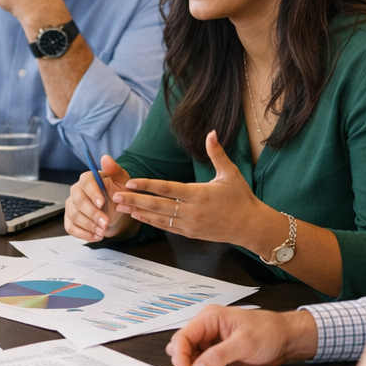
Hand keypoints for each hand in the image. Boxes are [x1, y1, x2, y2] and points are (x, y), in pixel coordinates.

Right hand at [65, 155, 139, 241]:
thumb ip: (115, 171)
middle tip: (105, 223)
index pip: (85, 182)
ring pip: (74, 216)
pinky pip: (70, 227)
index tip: (102, 203)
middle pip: (78, 201)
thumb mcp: (122, 182)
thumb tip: (105, 158)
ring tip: (103, 231)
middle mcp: (77, 190)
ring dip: (89, 226)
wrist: (116, 210)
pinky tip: (96, 237)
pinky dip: (83, 234)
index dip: (92, 192)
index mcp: (88, 178)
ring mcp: (71, 205)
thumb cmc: (118, 193)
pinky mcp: (70, 219)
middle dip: (92, 214)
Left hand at [113, 130, 267, 241]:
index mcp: (200, 194)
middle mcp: (192, 211)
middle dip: (134, 200)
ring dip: (137, 211)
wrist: (251, 226)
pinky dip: (150, 221)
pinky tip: (137, 216)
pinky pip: (166, 227)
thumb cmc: (241, 198)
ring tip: (119, 206)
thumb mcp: (230, 173)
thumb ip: (217, 153)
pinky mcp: (190, 233)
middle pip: (157, 205)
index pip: (168, 189)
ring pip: (158, 218)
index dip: (148, 185)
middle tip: (114, 195)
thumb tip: (211, 132)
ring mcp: (190, 224)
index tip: (131, 181)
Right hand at [166, 305, 319, 365]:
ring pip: (191, 355)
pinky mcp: (219, 352)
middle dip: (184, 361)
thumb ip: (219, 356)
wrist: (286, 338)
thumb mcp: (244, 343)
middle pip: (183, 345)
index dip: (181, 355)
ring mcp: (212, 340)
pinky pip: (203, 362)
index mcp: (210, 318)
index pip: (184, 336)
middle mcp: (207, 327)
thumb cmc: (268, 332)